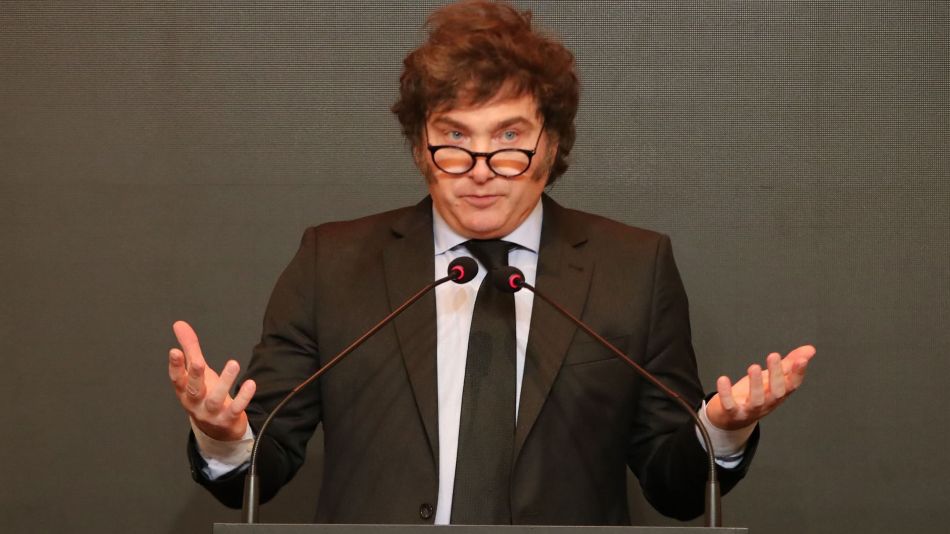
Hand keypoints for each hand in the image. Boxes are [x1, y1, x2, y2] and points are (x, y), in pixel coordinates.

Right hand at [168, 320, 256, 440]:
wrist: (217, 430)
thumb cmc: (205, 394)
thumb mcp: (196, 372)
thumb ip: (190, 348)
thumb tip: (179, 324)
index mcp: (185, 391)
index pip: (177, 379)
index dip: (175, 366)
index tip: (174, 351)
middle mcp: (195, 403)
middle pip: (193, 390)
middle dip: (195, 375)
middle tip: (198, 361)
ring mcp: (212, 413)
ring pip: (216, 399)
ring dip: (225, 382)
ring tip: (233, 363)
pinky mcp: (228, 419)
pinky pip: (236, 408)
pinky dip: (243, 397)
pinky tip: (250, 383)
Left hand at [706, 345, 815, 429]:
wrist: (731, 418)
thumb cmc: (754, 394)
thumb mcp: (772, 378)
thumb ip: (789, 364)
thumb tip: (810, 350)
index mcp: (778, 393)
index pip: (792, 385)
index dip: (798, 373)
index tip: (801, 360)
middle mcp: (767, 403)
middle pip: (777, 392)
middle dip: (776, 375)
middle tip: (774, 356)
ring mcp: (750, 410)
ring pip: (757, 400)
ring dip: (756, 384)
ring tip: (753, 367)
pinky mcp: (732, 413)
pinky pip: (730, 406)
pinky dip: (726, 394)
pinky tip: (723, 379)